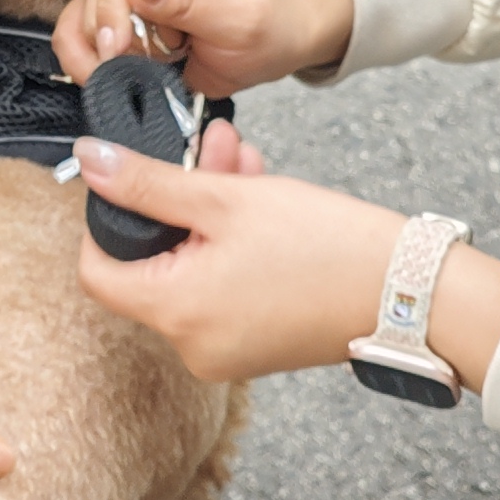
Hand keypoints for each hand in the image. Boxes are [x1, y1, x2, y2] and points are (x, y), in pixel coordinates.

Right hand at [47, 0, 353, 95]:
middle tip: (156, 59)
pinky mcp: (116, 5)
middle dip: (117, 35)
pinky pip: (76, 31)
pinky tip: (114, 74)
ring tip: (148, 64)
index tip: (117, 47)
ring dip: (104, 51)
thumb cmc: (268, 22)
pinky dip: (86, 60)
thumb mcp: (242, 15)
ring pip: (81, 12)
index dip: (113, 4)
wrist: (274, 39)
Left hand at [69, 129, 499, 388]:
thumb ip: (148, 182)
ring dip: (211, 210)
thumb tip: (90, 161)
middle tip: (209, 150)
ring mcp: (226, 350)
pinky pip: (222, 287)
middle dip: (178, 197)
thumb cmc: (328, 248)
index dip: (105, 219)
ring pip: (192, 266)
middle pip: (153, 261)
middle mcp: (193, 345)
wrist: (408, 292)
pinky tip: (261, 200)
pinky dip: (232, 244)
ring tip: (244, 164)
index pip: (98, 270)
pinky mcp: (256, 344)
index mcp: (176, 312)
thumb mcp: (227, 198)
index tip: (130, 181)